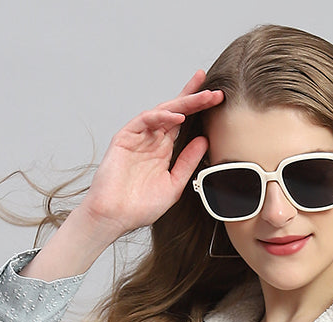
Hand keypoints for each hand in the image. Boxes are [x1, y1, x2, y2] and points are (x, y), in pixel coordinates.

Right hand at [70, 70, 222, 241]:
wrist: (115, 218)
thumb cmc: (141, 207)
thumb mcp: (174, 184)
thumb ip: (187, 162)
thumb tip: (204, 140)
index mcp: (163, 149)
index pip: (183, 122)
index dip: (198, 109)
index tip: (217, 98)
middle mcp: (151, 140)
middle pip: (175, 111)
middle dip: (195, 99)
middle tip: (214, 92)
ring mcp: (138, 137)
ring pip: (162, 111)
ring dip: (183, 103)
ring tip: (202, 98)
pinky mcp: (125, 138)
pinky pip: (145, 120)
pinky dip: (162, 116)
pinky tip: (178, 117)